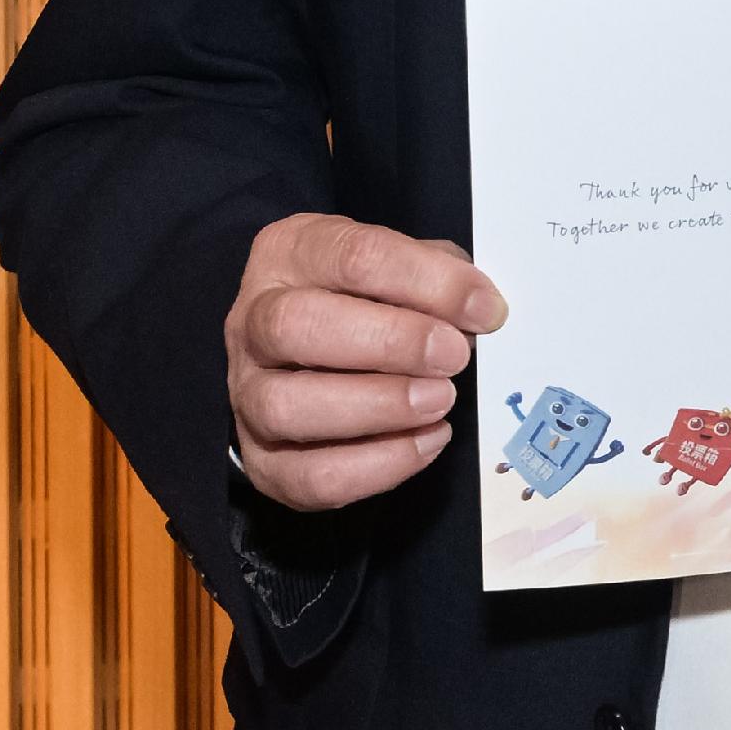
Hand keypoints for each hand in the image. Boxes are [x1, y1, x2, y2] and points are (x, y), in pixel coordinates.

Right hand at [226, 211, 509, 509]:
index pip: (353, 256)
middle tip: (453, 356)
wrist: (309, 353)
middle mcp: (253, 321)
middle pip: (297, 326)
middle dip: (389, 343)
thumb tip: (479, 312)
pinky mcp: (261, 460)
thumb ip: (438, 277)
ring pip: (287, 407)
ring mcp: (245, 393)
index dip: (428, 283)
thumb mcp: (401, 264)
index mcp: (290, 253)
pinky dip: (376, 466)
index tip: (485, 310)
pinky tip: (427, 441)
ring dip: (378, 407)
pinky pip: (307, 476)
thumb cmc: (367, 298)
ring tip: (440, 400)